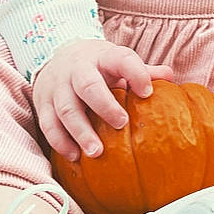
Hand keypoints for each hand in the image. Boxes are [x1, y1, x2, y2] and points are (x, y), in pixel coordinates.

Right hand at [32, 39, 174, 162]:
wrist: (58, 56)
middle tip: (121, 124)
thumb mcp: (118, 61)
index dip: (135, 74)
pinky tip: (75, 156)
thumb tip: (170, 76)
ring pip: (66, 109)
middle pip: (88, 85)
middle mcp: (78, 70)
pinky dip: (60, 142)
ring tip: (96, 152)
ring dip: (81, 132)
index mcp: (103, 57)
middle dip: (104, 105)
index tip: (147, 92)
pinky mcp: (43, 103)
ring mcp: (58, 87)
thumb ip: (141, 71)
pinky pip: (48, 124)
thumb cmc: (98, 66)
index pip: (121, 59)